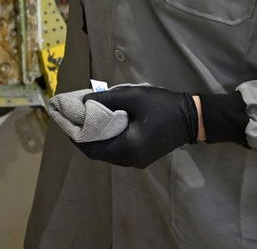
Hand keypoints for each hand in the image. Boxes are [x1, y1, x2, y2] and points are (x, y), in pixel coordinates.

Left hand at [72, 86, 196, 168]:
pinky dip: (105, 141)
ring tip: (83, 120)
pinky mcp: (141, 157)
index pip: (93, 148)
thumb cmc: (162, 105)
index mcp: (129, 147)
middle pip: (98, 153)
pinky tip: (101, 126)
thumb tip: (82, 102)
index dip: (75, 136)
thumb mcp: (133, 96)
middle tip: (72, 118)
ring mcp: (136, 161)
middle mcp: (130, 160)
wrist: (191, 118)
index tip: (65, 120)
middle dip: (82, 137)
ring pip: (106, 154)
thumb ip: (106, 99)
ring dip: (93, 139)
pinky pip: (116, 152)